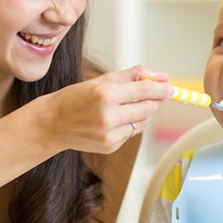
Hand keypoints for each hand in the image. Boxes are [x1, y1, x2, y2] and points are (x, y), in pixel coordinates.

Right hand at [37, 65, 170, 153]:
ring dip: (143, 112)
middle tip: (150, 93)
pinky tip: (116, 119)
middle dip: (154, 100)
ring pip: (143, 122)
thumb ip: (132, 76)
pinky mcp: (111, 146)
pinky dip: (131, 124)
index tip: (170, 87)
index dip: (161, 89)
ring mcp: (110, 135)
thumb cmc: (75, 98)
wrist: (52, 124)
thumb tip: (160, 76)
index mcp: (105, 95)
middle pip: (148, 108)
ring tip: (127, 105)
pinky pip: (132, 133)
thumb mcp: (101, 80)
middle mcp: (108, 116)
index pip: (145, 91)